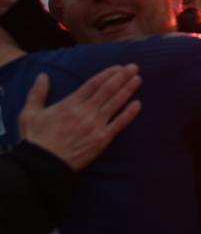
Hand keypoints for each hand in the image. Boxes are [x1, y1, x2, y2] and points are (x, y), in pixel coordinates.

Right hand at [20, 66, 141, 170]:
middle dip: (122, 77)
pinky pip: (119, 124)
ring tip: (137, 79)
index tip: (118, 67)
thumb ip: (37, 93)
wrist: (42, 165)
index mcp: (70, 104)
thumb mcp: (29, 114)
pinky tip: (138, 104)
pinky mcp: (101, 140)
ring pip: (115, 103)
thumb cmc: (35, 140)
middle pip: (108, 90)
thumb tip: (42, 75)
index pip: (93, 84)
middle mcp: (85, 112)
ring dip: (128, 90)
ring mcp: (95, 126)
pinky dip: (129, 113)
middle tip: (134, 67)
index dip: (108, 74)